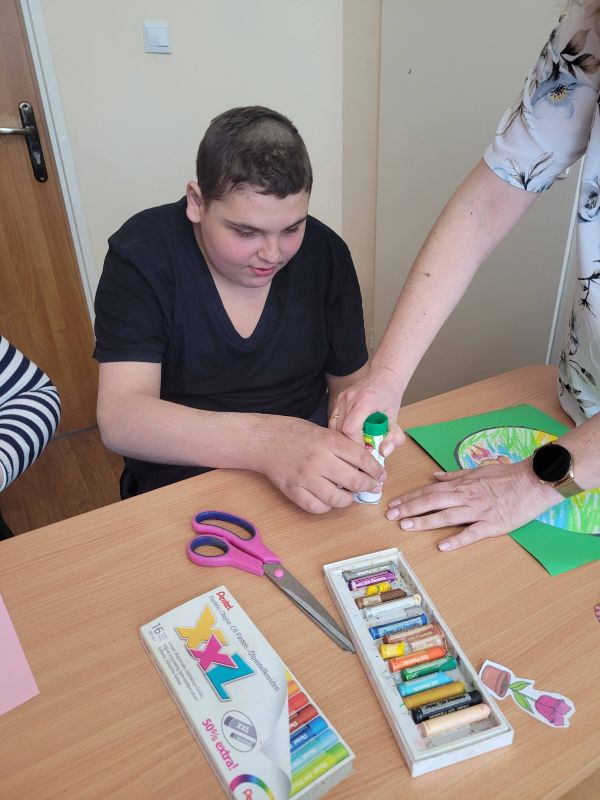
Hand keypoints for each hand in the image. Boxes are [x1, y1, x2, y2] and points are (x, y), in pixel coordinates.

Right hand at [257, 417, 385, 512]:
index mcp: (329, 441)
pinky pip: (316, 507)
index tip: (381, 475)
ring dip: (348, 499)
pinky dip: (326, 506)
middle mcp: (319, 460)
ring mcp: (305, 478)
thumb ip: (342, 445)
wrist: (263, 440)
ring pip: (337, 499)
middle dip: (368, 486)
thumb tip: (365, 462)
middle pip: (354, 481)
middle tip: (371, 487)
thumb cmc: (294, 433)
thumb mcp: (322, 431)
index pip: (362, 459)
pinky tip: (328, 500)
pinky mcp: (293, 491)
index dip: (376, 470)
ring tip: (349, 495)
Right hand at [328, 366, 405, 456]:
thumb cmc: (390, 399)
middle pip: (340, 429)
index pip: (350, 429)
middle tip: (361, 450)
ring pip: (333, 426)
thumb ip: (393, 437)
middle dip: (349, 443)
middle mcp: (349, 398)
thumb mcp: (396, 420)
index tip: (365, 451)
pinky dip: (339, 430)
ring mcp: (341, 398)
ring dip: (343, 437)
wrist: (383, 378)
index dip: (355, 444)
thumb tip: (383, 453)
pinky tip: (349, 433)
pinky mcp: (336, 400)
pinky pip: (332, 420)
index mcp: (365, 401)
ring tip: (355, 442)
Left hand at [386, 460, 561, 549]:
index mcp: (461, 484)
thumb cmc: (507, 475)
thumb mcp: (478, 470)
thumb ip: (455, 474)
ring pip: (446, 516)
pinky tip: (442, 546)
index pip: (429, 491)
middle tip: (390, 516)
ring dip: (424, 521)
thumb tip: (435, 475)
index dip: (410, 497)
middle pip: (432, 502)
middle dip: (409, 508)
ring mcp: (478, 510)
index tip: (393, 503)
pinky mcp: (492, 524)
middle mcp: (465, 496)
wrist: (534, 480)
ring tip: (406, 526)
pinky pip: (472, 533)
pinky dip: (457, 539)